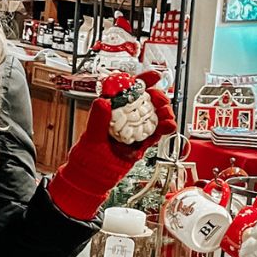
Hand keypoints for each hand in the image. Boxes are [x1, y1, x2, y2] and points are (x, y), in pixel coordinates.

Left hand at [48, 71, 176, 219]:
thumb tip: (102, 102)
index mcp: (111, 111)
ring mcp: (134, 130)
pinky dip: (165, 128)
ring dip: (164, 111)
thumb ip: (97, 120)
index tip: (154, 75)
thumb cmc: (87, 158)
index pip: (127, 90)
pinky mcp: (141, 143)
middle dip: (157, 96)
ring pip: (154, 115)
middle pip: (146, 101)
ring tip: (166, 114)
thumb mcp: (91, 137)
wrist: (93, 180)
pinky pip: (156, 133)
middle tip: (160, 99)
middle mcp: (124, 118)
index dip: (141, 81)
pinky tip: (169, 125)